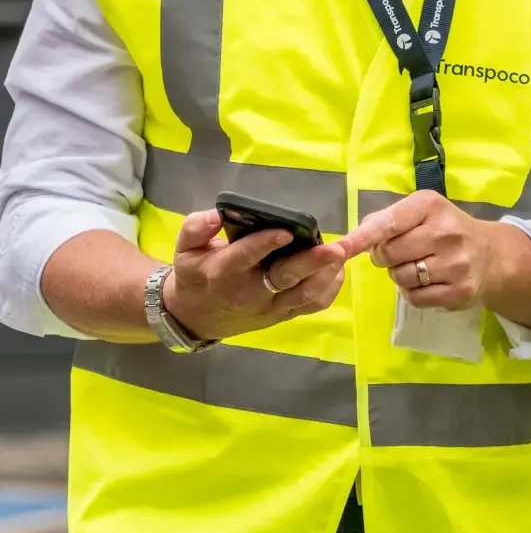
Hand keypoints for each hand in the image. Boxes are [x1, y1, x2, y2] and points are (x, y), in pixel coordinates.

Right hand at [163, 210, 346, 340]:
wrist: (195, 318)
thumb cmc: (196, 275)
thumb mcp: (185, 250)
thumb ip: (196, 228)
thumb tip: (216, 214)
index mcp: (224, 272)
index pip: (246, 257)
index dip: (265, 244)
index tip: (286, 230)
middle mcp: (250, 292)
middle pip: (284, 278)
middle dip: (311, 263)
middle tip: (335, 249)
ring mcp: (270, 306)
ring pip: (304, 295)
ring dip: (327, 274)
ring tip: (343, 253)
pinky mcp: (283, 314)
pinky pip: (312, 305)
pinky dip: (330, 288)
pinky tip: (339, 268)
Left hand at [336, 191, 495, 310]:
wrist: (490, 254)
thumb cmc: (446, 229)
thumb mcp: (421, 212)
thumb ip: (386, 219)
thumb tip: (354, 238)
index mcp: (431, 206)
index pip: (388, 223)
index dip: (361, 237)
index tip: (340, 248)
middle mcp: (446, 233)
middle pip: (389, 254)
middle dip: (386, 256)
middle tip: (401, 252)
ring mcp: (455, 264)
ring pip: (401, 278)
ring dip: (401, 275)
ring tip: (419, 266)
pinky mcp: (460, 291)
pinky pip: (415, 298)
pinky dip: (414, 292)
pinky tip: (429, 281)